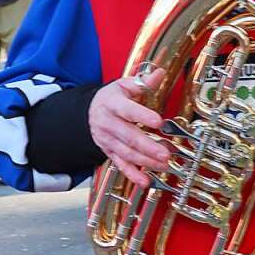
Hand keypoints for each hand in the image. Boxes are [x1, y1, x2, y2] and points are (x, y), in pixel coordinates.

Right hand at [88, 68, 169, 186]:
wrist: (89, 112)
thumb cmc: (111, 98)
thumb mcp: (124, 86)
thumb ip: (143, 82)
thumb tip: (159, 73)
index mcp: (113, 104)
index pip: (128, 110)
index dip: (143, 116)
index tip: (159, 122)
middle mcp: (109, 123)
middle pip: (128, 136)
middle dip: (148, 146)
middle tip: (165, 153)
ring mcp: (108, 140)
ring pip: (127, 153)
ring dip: (146, 161)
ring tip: (163, 164)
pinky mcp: (109, 152)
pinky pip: (120, 165)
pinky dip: (133, 174)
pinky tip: (145, 180)